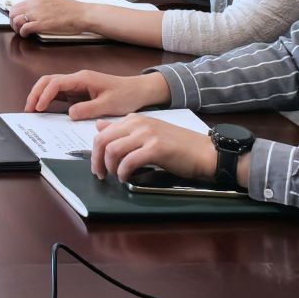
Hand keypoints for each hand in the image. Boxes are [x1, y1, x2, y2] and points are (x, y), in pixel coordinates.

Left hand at [8, 0, 86, 38]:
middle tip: (18, 28)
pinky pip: (24, 29)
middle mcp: (34, 5)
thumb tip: (33, 12)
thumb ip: (40, 6)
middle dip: (13, 22)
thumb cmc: (71, 10)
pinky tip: (27, 35)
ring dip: (17, 28)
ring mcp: (37, 14)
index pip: (16, 6)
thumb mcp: (52, 3)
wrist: (81, 14)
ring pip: (16, 20)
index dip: (15, 15)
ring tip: (22, 32)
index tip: (17, 21)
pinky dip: (23, 33)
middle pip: (13, 13)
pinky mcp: (41, 24)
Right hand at [22, 68, 169, 118]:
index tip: (39, 108)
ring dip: (40, 95)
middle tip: (29, 109)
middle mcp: (77, 79)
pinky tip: (45, 109)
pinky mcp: (79, 92)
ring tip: (33, 109)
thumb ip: (88, 109)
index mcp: (83, 78)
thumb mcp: (109, 104)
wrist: (139, 91)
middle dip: (36, 93)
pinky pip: (59, 93)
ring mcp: (77, 85)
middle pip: (48, 81)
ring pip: (51, 85)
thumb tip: (69, 113)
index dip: (44, 95)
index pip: (56, 83)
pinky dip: (49, 99)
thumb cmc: (127, 94)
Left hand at [90, 114, 217, 183]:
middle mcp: (138, 124)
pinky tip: (126, 178)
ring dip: (110, 168)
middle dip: (97, 161)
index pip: (102, 133)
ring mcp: (147, 135)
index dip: (94, 152)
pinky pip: (129, 161)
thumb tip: (100, 127)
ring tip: (117, 176)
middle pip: (103, 141)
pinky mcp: (156, 148)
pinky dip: (123, 173)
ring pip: (113, 150)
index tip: (97, 166)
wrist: (203, 151)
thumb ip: (123, 130)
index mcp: (134, 119)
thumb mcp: (147, 133)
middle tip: (101, 174)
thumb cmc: (177, 146)